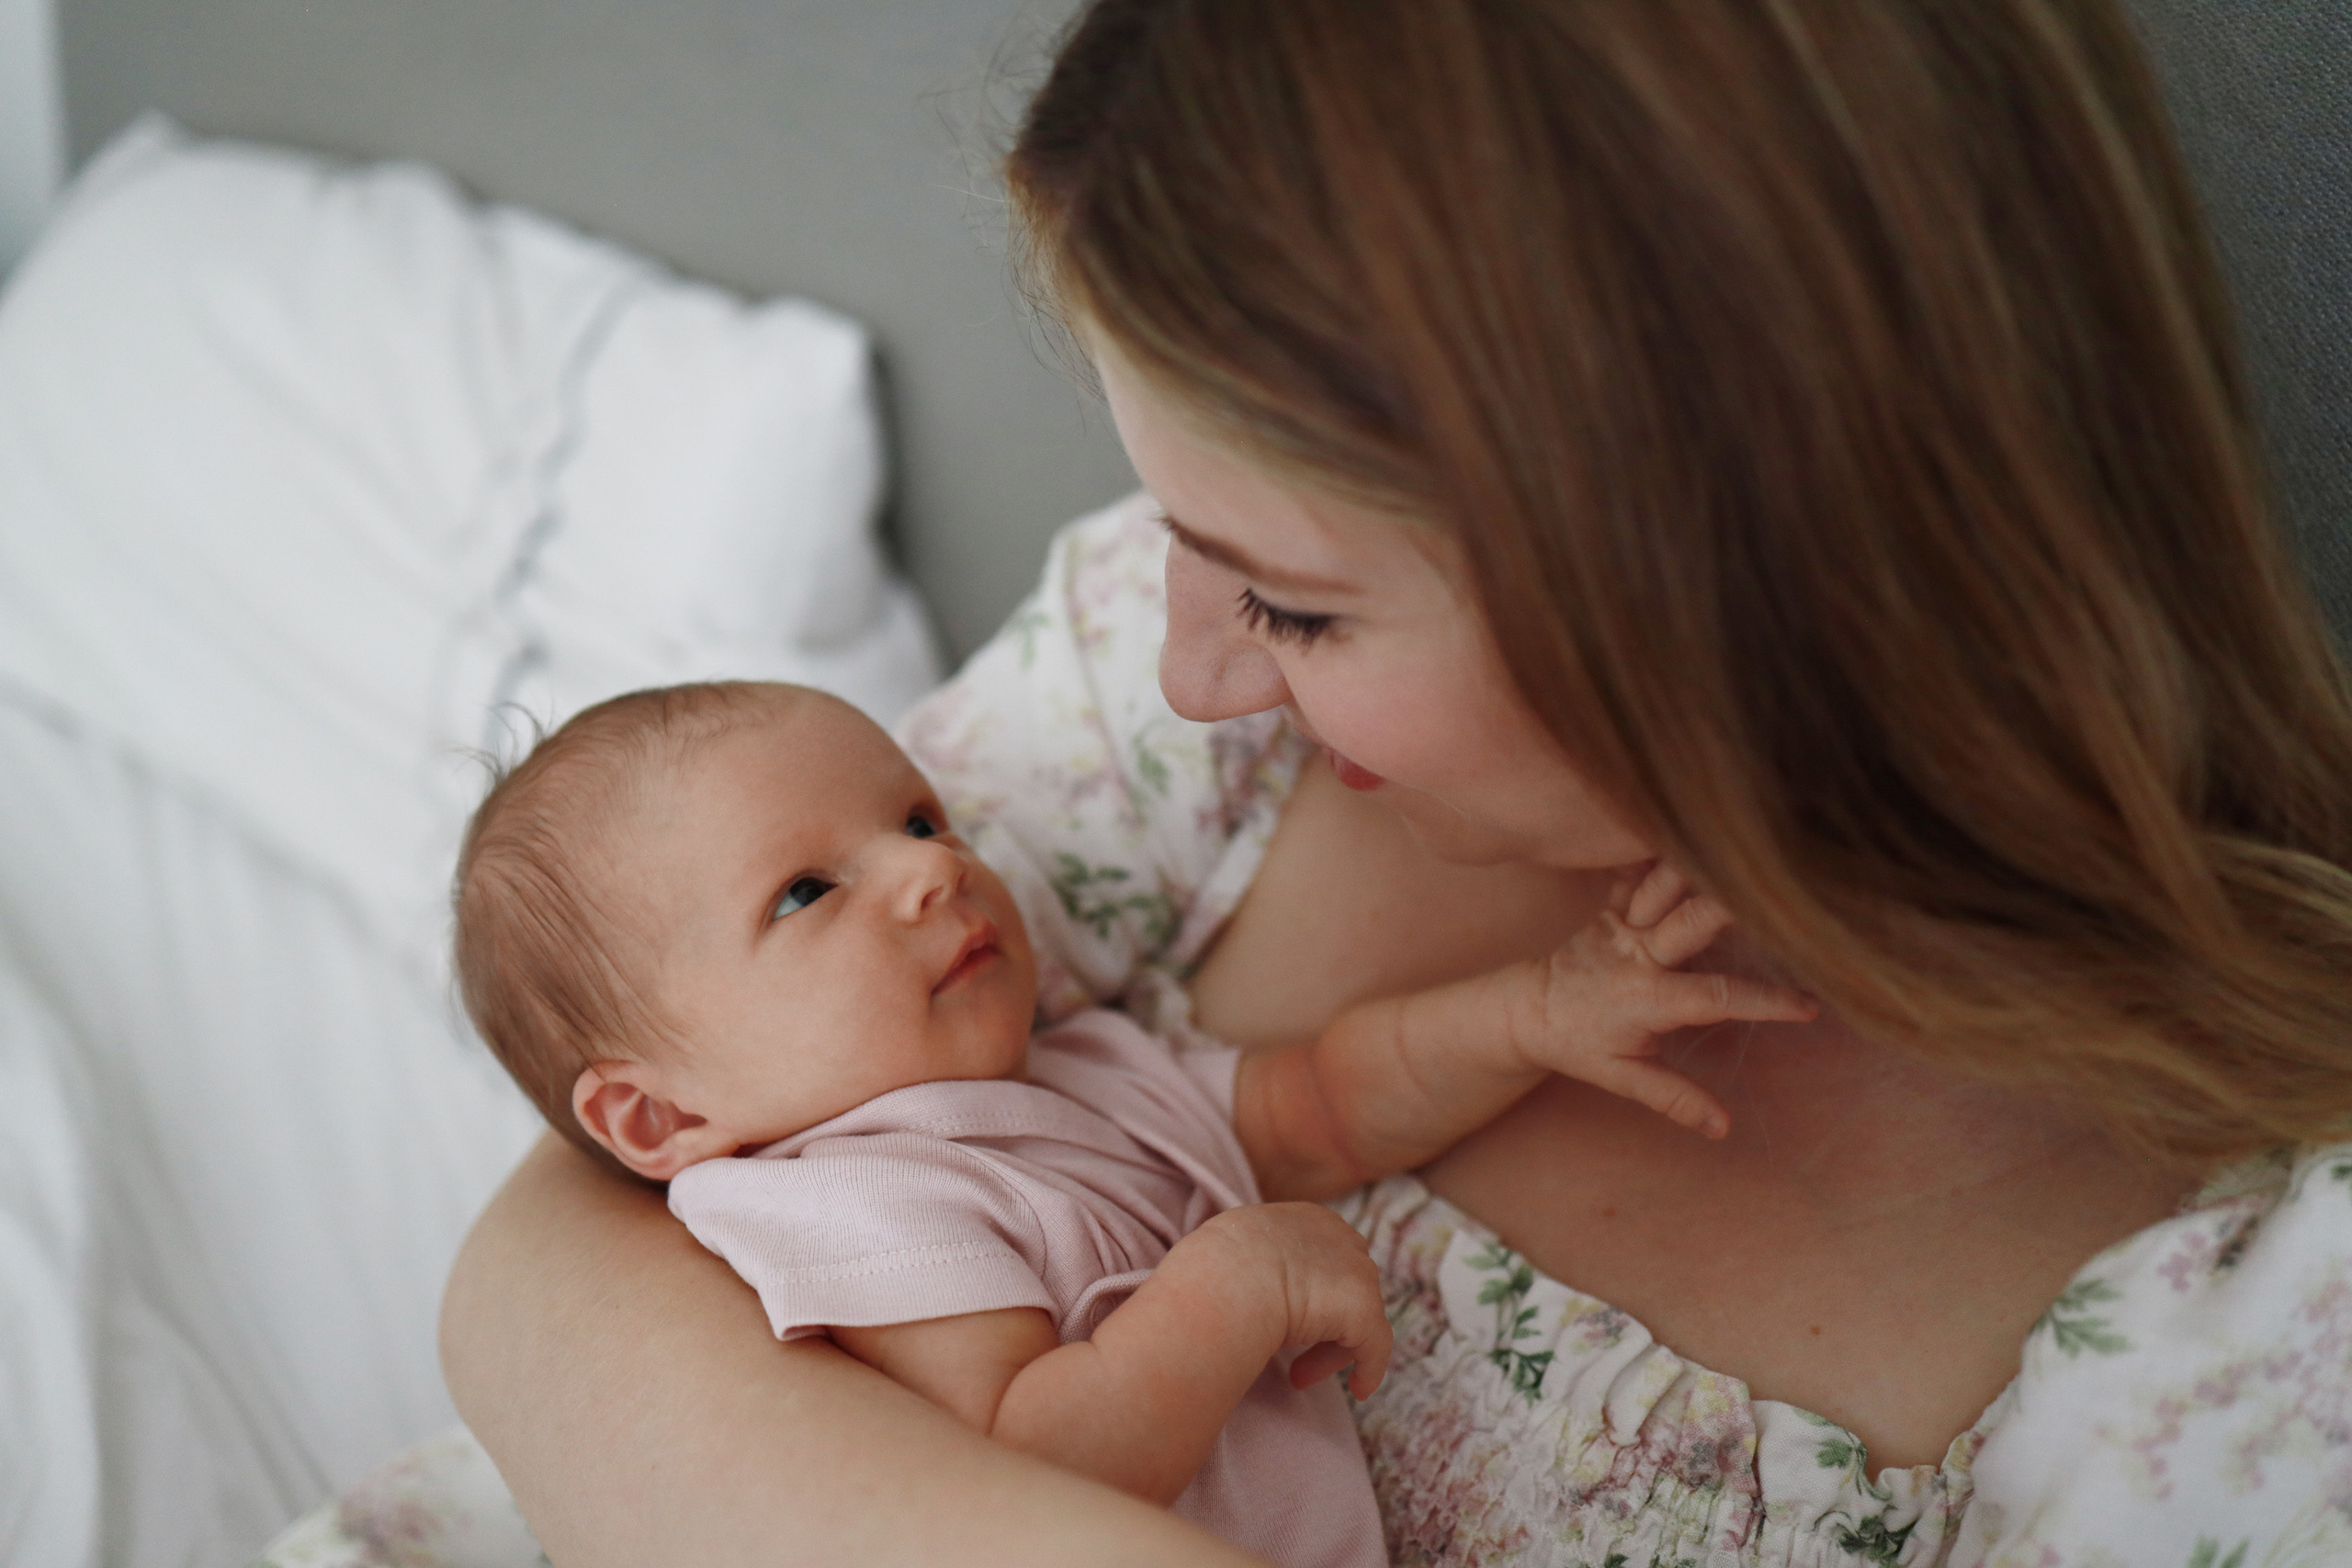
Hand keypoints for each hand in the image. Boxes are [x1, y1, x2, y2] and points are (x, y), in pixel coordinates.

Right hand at [1169, 1202, 1392, 1398]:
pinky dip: (1370, 1369)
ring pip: (1357, 1319)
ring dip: (1329, 1351)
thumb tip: (1240, 1285)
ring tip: (1298, 1377)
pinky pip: (1376, 1345)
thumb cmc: (1213, 1266)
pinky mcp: (1363, 1308)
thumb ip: (1255, 1261)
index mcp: (1308, 1220)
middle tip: (1292, 1359)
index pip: (1321, 1261)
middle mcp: (1341, 1238)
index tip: (1284, 1325)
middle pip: (1343, 1289)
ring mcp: (1356, 1272)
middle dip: (1321, 1326)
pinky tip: (1358, 1390)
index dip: (1307, 1296)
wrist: (1225, 1277)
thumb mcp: (1234, 1247)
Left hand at [1505, 861, 1817, 1138]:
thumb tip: (1724, 1128)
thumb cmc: (1579, 1046)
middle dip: (1734, 903)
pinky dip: (1662, 849)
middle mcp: (1638, 953)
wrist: (1526, 1008)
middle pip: (1692, 920)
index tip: (1810, 1006)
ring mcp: (1624, 923)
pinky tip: (1693, 822)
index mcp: (1647, 998)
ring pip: (1665, 883)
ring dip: (1701, 863)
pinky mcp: (1614, 904)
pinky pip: (1639, 870)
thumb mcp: (1624, 1079)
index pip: (1717, 998)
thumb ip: (1675, 1099)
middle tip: (1787, 889)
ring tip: (1748, 843)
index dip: (1766, 1002)